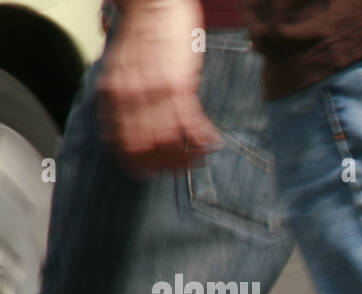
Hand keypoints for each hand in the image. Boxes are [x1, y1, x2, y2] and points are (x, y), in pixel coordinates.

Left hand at [98, 0, 220, 173]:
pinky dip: (202, 139)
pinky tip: (211, 142)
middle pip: (146, 148)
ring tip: (199, 157)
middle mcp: (131, 96)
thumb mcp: (121, 66)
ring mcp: (155, 91)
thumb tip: (130, 118)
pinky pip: (190, 123)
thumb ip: (123, 92)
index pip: (122, 143)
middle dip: (167, 165)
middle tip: (182, 167)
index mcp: (113, 93)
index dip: (140, 163)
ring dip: (188, 156)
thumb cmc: (143, 31)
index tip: (155, 170)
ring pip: (169, 141)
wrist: (154, 2)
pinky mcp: (179, 84)